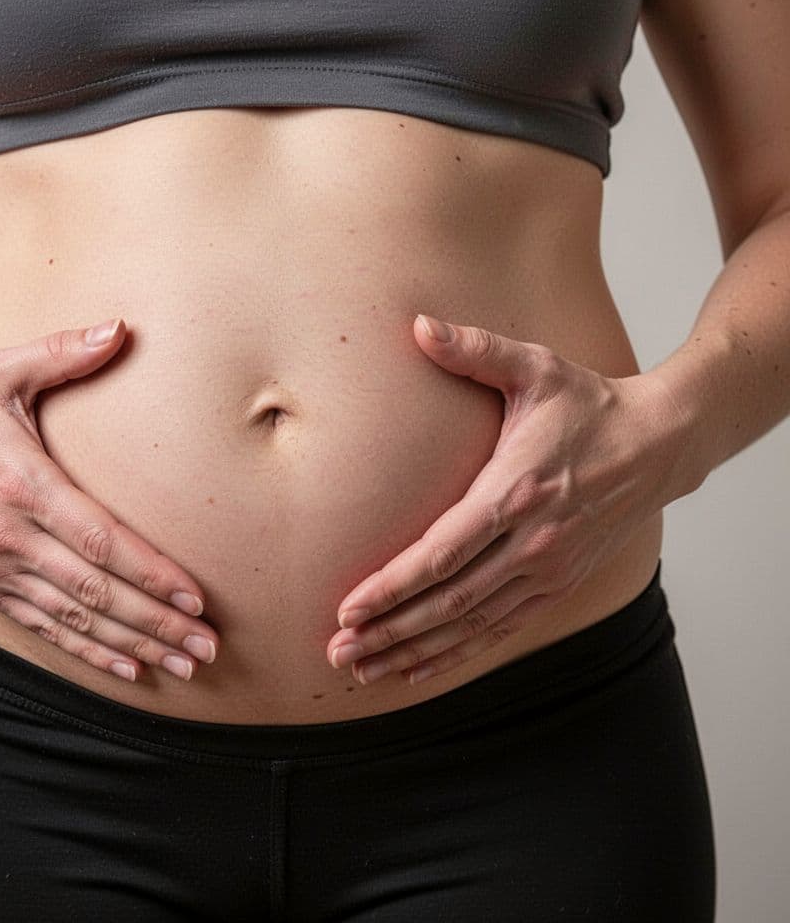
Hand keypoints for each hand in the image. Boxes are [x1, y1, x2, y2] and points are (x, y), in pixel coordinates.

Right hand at [0, 318, 218, 683]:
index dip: (150, 573)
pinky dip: (88, 652)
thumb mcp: (2, 370)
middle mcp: (11, 537)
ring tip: (183, 667)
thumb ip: (64, 352)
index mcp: (24, 484)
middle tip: (207, 646)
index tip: (194, 596)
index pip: (99, 541)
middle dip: (157, 623)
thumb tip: (122, 328)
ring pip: (76, 618)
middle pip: (96, 592)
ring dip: (133, 645)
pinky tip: (127, 669)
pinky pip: (44, 628)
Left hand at [326, 314, 686, 686]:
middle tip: (338, 651)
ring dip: (413, 650)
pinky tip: (417, 667)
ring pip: (471, 625)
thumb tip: (417, 324)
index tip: (348, 608)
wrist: (658, 444)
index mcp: (517, 491)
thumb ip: (474, 350)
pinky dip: (456, 653)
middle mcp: (532, 543)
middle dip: (389, 630)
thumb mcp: (535, 368)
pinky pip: (499, 630)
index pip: (444, 553)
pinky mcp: (557, 585)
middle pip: (450, 602)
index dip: (393, 586)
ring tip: (363, 671)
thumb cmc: (587, 405)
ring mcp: (547, 571)